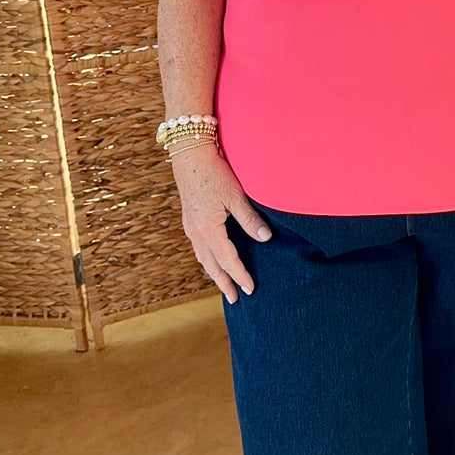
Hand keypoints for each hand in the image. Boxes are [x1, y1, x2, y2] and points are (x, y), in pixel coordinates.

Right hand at [171, 146, 271, 302]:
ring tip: (224, 284)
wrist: (189, 156)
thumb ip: (250, 219)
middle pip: (211, 265)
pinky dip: (206, 259)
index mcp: (208, 230)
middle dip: (224, 283)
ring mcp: (190, 227)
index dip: (240, 275)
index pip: (228, 260)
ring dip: (214, 273)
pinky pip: (198, 248)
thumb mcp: (235, 196)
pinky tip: (212, 259)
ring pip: (202, 258)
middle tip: (234, 299)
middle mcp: (196, 233)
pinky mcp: (189, 220)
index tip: (250, 289)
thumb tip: (266, 238)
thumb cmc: (214, 173)